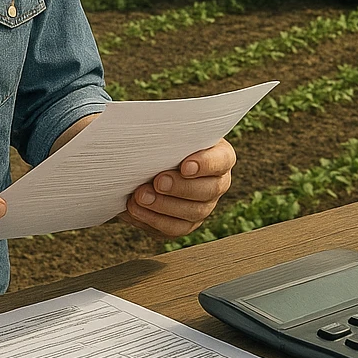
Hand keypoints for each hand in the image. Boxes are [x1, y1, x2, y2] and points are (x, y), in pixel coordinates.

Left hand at [118, 140, 235, 239]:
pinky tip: (135, 209)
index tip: (185, 165)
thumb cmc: (160, 140)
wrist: (145, 162)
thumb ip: (164, 129)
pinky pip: (173, 228)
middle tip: (157, 181)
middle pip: (208, 191)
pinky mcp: (184, 223)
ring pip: (192, 213)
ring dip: (164, 206)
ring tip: (140, 197)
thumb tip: (142, 128)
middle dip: (180, 187)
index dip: (206, 164)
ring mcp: (202, 206)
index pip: (222, 160)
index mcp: (219, 155)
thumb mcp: (164, 130)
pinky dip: (152, 220)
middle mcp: (216, 183)